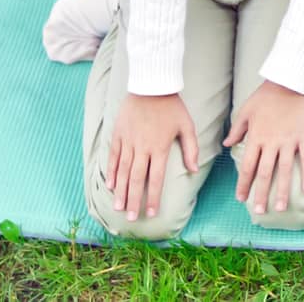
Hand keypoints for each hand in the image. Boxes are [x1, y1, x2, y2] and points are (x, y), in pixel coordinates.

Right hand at [107, 93, 199, 221]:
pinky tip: (110, 185)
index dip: (154, 197)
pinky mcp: (118, 134)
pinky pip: (113, 156)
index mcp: (159, 147)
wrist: (151, 85)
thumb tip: (193, 170)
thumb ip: (191, 148)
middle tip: (131, 218)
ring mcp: (128, 141)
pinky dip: (111, 172)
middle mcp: (142, 147)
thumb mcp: (187, 125)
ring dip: (120, 191)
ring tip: (119, 207)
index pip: (156, 178)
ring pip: (122, 171)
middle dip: (134, 200)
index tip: (152, 212)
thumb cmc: (172, 106)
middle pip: (136, 179)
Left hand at [223, 80, 303, 215]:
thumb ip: (237, 130)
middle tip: (260, 211)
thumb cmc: (266, 95)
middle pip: (264, 173)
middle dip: (261, 193)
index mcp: (256, 137)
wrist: (290, 81)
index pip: (248, 166)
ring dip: (282, 190)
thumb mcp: (246, 111)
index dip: (244, 184)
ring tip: (281, 208)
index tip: (242, 198)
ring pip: (284, 170)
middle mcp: (271, 142)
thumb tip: (227, 144)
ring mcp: (289, 141)